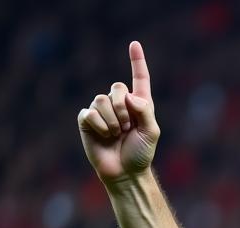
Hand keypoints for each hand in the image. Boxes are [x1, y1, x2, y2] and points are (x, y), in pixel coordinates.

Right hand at [78, 41, 159, 183]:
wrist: (126, 173)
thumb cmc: (140, 154)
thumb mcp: (152, 133)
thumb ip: (145, 111)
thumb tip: (128, 96)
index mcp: (138, 105)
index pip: (139, 78)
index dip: (137, 61)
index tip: (134, 44)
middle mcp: (118, 104)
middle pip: (117, 87)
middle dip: (124, 110)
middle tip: (127, 129)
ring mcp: (101, 110)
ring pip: (102, 100)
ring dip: (113, 121)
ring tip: (117, 135)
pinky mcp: (87, 119)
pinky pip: (91, 113)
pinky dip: (101, 127)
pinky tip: (104, 137)